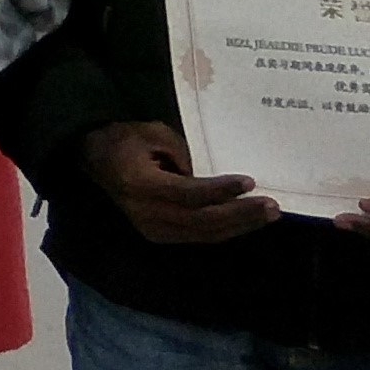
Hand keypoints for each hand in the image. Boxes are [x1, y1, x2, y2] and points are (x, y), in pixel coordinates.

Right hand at [82, 117, 278, 244]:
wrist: (97, 161)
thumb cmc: (126, 141)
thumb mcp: (152, 133)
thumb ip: (183, 152)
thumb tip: (210, 175)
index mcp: (140, 184)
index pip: (187, 193)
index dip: (220, 190)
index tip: (250, 182)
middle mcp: (146, 213)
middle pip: (201, 220)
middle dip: (240, 215)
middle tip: (272, 206)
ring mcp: (152, 229)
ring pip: (204, 234)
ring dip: (239, 226)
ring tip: (267, 215)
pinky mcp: (160, 235)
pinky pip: (199, 236)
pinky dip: (225, 230)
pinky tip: (245, 221)